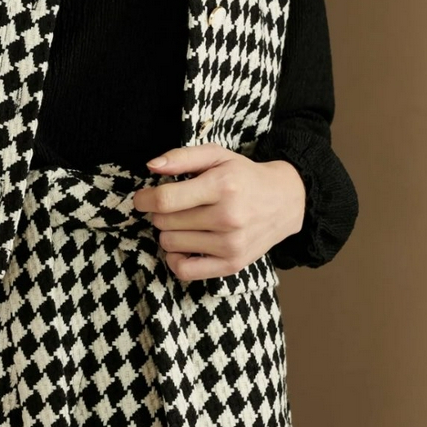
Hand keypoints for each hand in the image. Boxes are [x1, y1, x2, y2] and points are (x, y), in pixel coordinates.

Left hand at [131, 143, 305, 281]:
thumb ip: (182, 157)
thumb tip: (151, 166)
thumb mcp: (217, 155)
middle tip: (175, 206)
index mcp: (222, 186)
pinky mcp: (232, 265)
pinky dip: (175, 259)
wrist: (285, 201)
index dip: (144, 200)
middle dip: (160, 213)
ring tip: (185, 222)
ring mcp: (231, 244)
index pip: (166, 200)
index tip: (142, 199)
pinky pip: (185, 271)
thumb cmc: (244, 176)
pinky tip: (183, 245)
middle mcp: (228, 217)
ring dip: (169, 232)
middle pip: (165, 222)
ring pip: (170, 244)